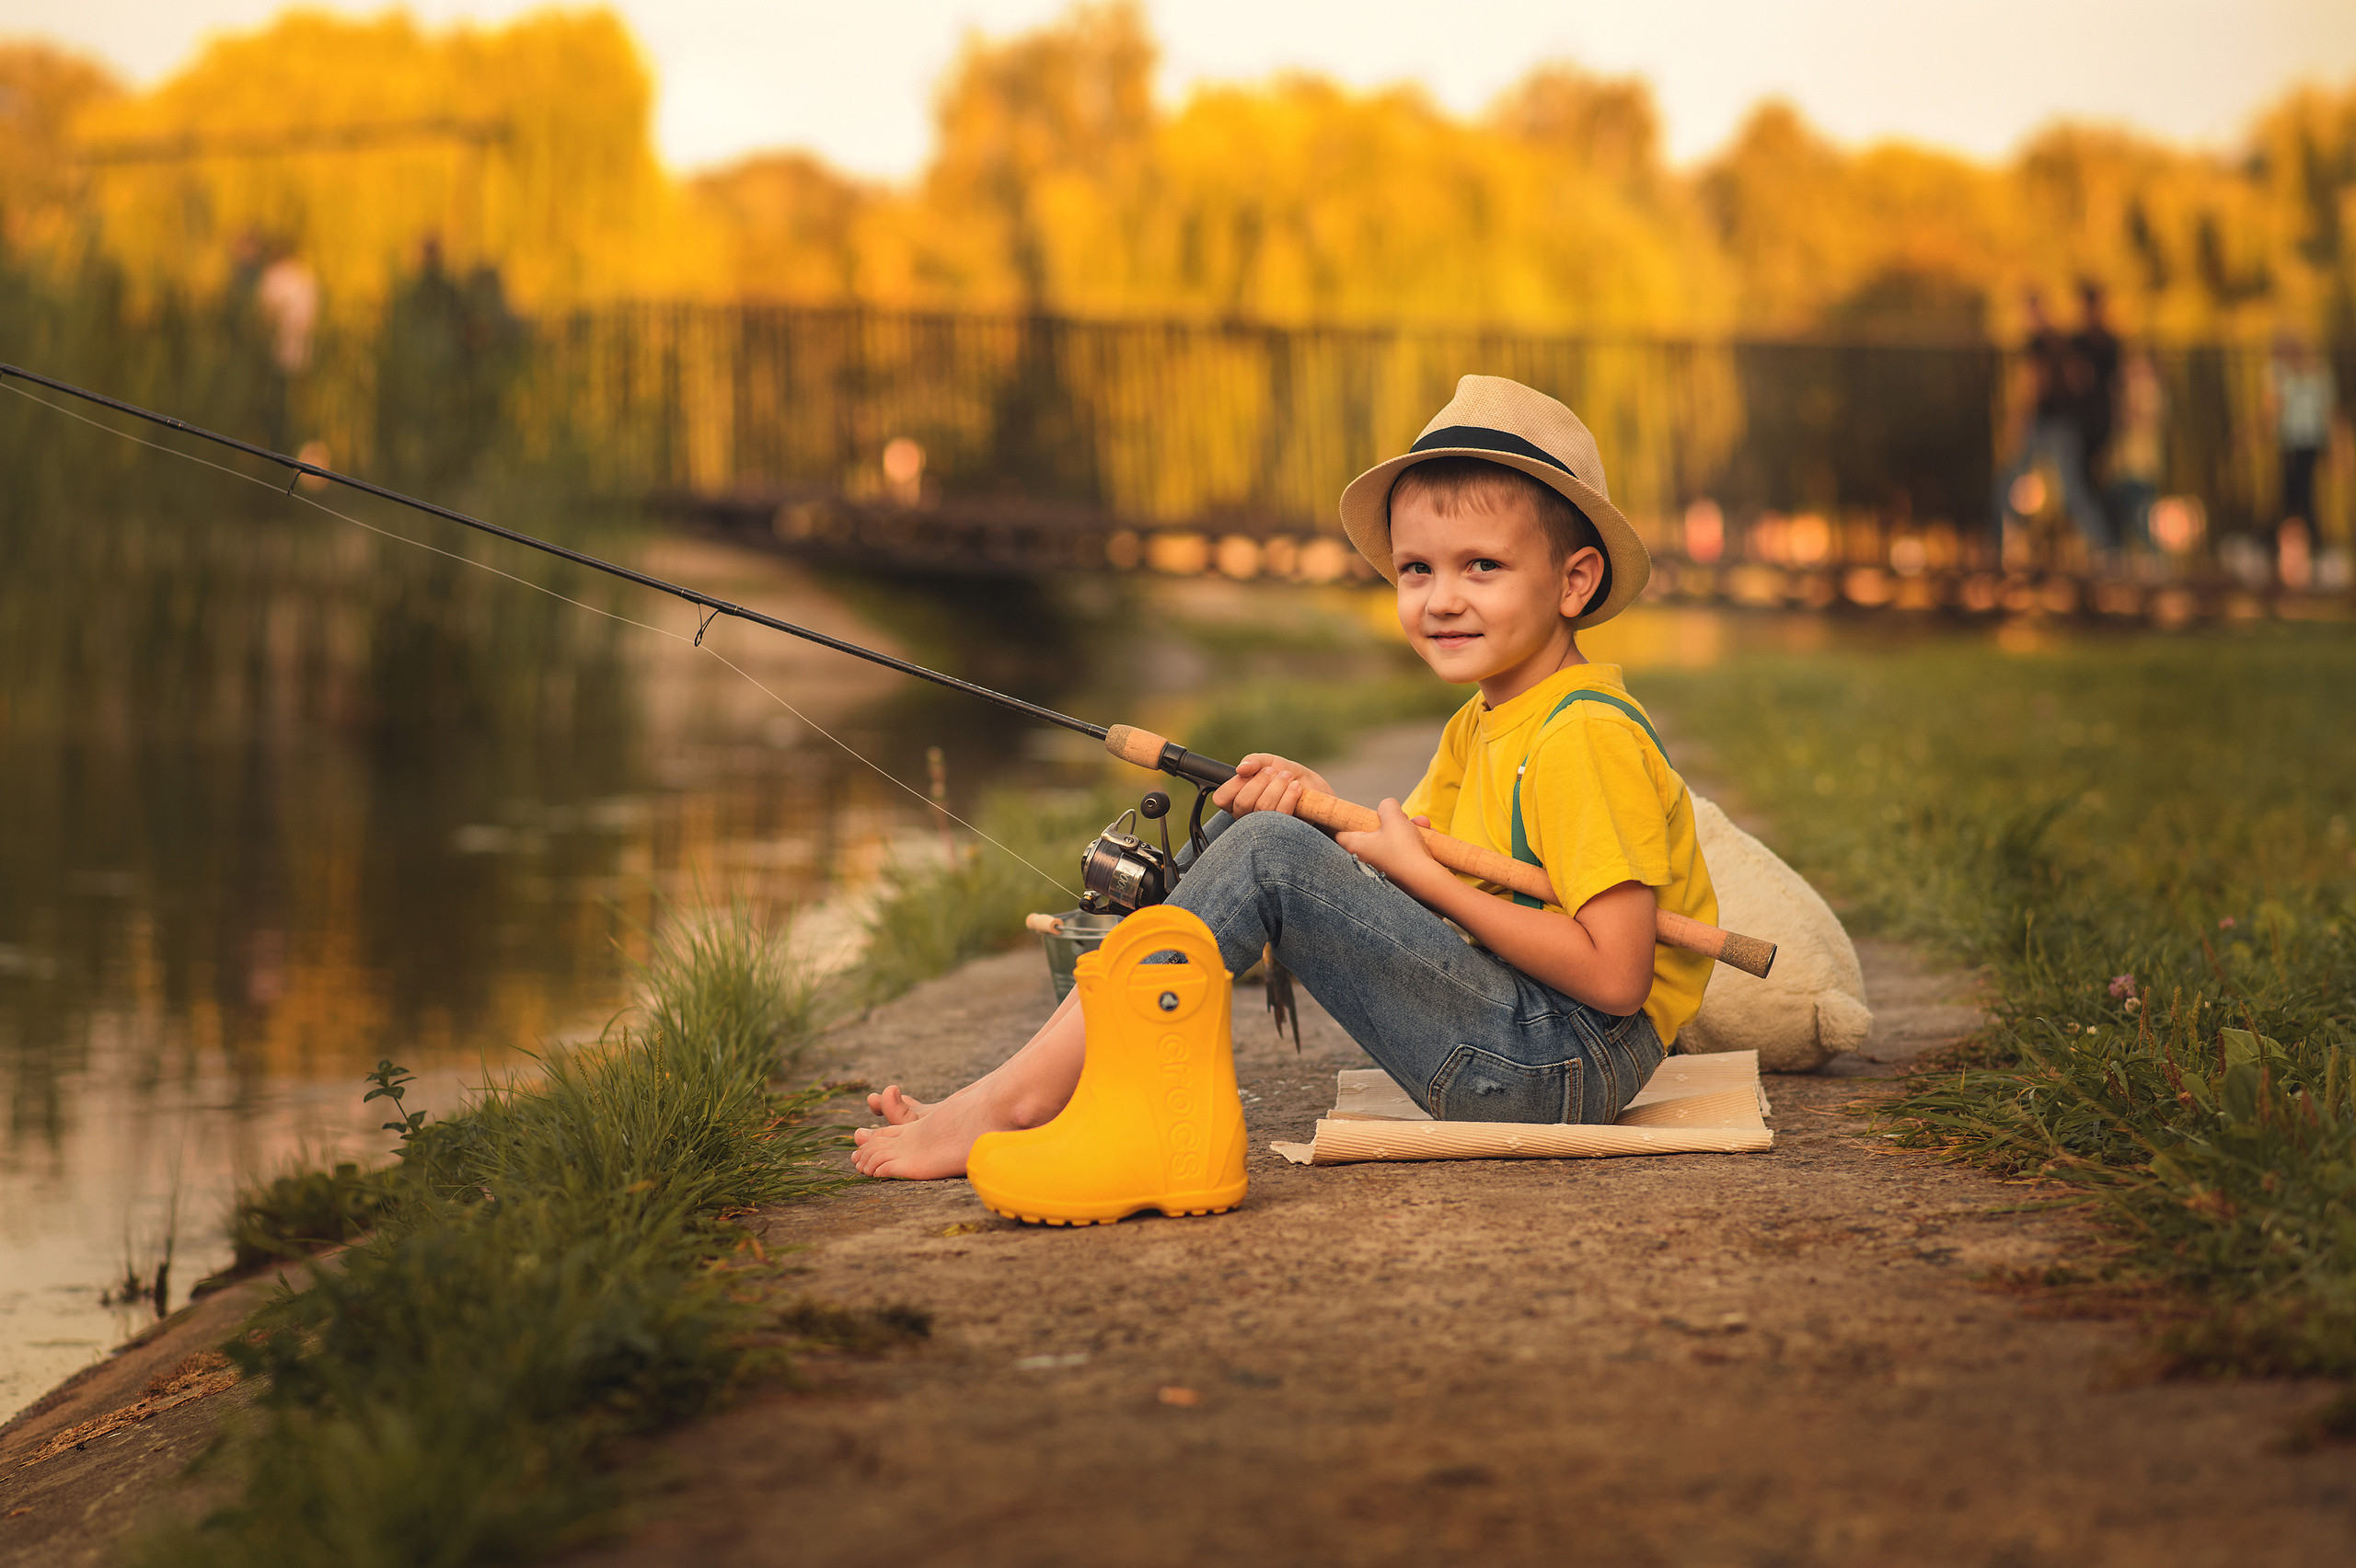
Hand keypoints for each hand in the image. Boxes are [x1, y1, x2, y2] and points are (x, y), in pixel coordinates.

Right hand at [1210, 753, 1331, 817]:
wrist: (1314, 788)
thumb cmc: (1286, 776)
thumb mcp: (1269, 762)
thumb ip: (1253, 761)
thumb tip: (1241, 768)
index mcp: (1237, 801)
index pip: (1221, 798)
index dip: (1235, 783)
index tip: (1250, 772)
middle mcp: (1247, 817)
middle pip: (1243, 802)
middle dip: (1260, 781)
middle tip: (1273, 772)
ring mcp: (1265, 827)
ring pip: (1263, 808)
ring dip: (1277, 786)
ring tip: (1287, 777)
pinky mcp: (1284, 831)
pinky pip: (1281, 815)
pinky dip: (1289, 796)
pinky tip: (1296, 787)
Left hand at [1333, 799, 1440, 890]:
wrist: (1425, 881)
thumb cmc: (1404, 849)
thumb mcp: (1395, 818)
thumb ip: (1387, 806)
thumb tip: (1387, 807)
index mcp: (1356, 846)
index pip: (1340, 834)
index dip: (1349, 821)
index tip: (1361, 815)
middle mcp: (1365, 860)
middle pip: (1374, 833)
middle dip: (1394, 821)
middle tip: (1405, 817)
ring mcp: (1381, 869)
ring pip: (1393, 841)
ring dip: (1410, 829)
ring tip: (1424, 825)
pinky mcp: (1397, 875)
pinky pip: (1403, 853)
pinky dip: (1415, 844)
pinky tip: (1430, 837)